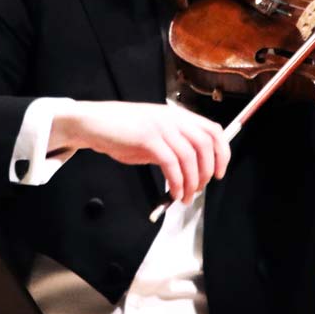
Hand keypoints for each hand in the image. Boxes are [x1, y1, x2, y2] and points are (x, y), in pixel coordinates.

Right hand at [51, 101, 229, 203]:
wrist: (92, 123)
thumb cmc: (119, 131)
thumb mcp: (152, 136)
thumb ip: (171, 148)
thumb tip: (189, 172)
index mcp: (177, 116)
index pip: (213, 130)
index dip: (222, 153)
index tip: (219, 173)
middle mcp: (172, 117)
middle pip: (206, 143)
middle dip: (208, 171)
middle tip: (200, 189)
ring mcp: (160, 125)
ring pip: (190, 156)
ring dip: (192, 182)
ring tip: (185, 197)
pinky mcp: (147, 136)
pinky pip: (171, 163)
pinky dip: (176, 182)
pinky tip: (173, 193)